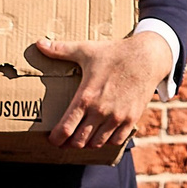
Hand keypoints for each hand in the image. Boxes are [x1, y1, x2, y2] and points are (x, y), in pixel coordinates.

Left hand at [34, 30, 175, 150]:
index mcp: (86, 97)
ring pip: (96, 143)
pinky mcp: (131, 119)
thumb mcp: (86, 50)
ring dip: (87, 143)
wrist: (147, 57)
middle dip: (69, 143)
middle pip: (79, 141)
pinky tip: (102, 134)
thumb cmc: (115, 53)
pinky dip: (107, 141)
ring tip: (82, 138)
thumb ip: (61, 50)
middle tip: (65, 140)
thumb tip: (39, 43)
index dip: (56, 138)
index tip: (52, 139)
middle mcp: (100, 111)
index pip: (65, 128)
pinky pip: (116, 140)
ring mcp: (117, 117)